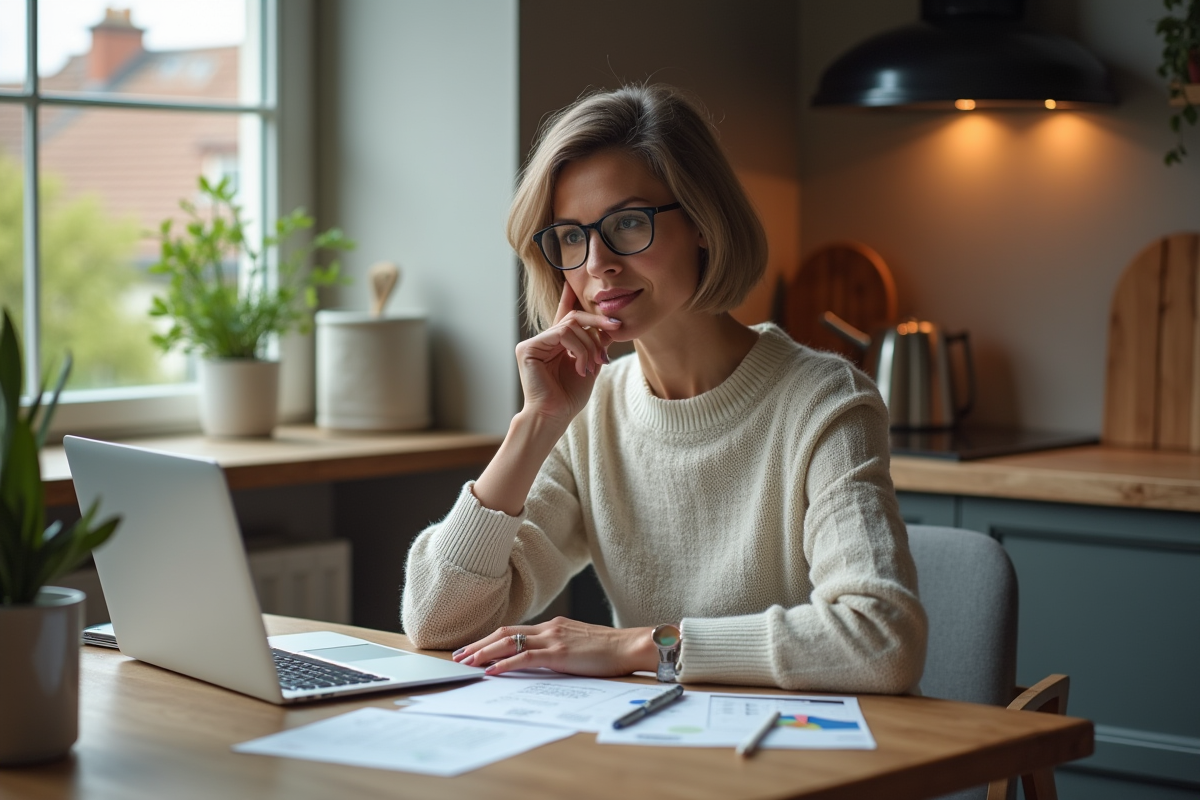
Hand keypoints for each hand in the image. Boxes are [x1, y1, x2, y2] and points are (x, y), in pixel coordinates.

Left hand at [452, 617, 656, 677]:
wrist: (629, 646)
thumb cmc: (609, 649)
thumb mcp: (577, 644)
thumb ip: (557, 648)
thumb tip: (539, 661)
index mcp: (552, 626)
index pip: (513, 630)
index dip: (490, 639)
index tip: (473, 649)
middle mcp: (549, 628)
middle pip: (504, 633)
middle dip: (479, 645)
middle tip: (459, 656)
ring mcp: (553, 638)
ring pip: (508, 642)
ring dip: (484, 653)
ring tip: (467, 663)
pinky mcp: (559, 653)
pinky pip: (525, 657)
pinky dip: (504, 664)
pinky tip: (491, 671)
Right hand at [516, 282, 621, 427]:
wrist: (554, 416)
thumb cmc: (569, 397)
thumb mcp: (590, 366)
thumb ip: (595, 346)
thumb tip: (608, 328)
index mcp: (556, 345)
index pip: (564, 317)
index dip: (569, 299)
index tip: (572, 282)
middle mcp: (543, 341)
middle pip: (573, 318)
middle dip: (597, 323)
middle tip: (615, 328)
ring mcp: (533, 343)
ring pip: (570, 326)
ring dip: (589, 345)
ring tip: (592, 365)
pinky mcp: (527, 347)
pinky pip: (561, 334)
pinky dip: (578, 348)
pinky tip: (580, 366)